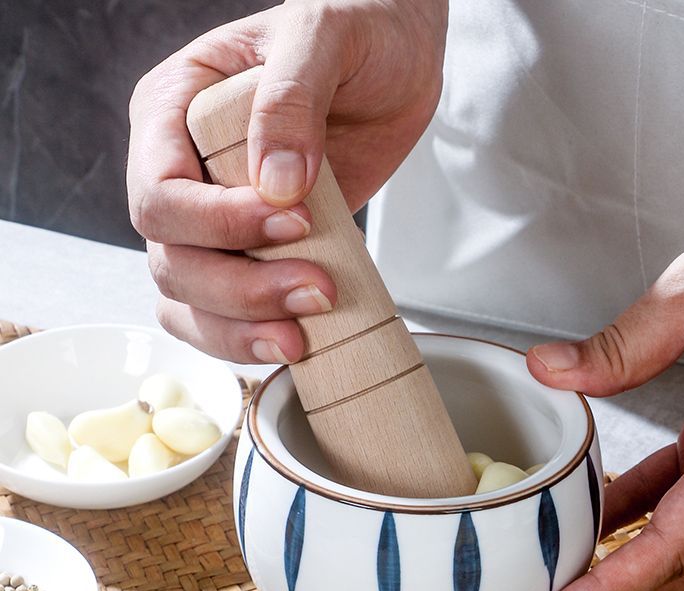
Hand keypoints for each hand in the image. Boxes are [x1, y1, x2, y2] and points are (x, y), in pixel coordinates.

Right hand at [127, 0, 446, 361]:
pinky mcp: (257, 251)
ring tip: (301, 336)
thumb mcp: (323, 34)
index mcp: (175, 111)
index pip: (161, 193)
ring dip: (240, 328)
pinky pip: (224, 312)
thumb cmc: (355, 25)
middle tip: (315, 292)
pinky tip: (293, 341)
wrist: (396, 58)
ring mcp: (218, 219)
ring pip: (188, 298)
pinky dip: (248, 336)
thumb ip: (290, 99)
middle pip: (171, 259)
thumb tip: (276, 184)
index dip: (219, 223)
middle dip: (238, 288)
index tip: (295, 222)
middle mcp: (186, 173)